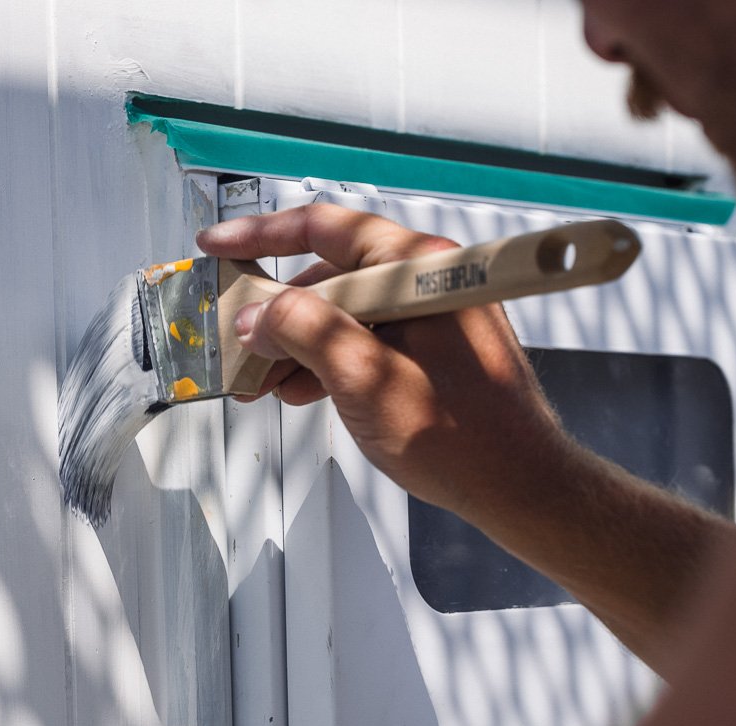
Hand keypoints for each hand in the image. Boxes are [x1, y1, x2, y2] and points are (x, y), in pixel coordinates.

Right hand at [196, 203, 568, 520]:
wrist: (519, 486)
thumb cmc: (461, 437)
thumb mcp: (364, 379)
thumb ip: (304, 333)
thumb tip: (257, 315)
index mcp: (417, 268)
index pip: (324, 229)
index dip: (261, 236)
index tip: (216, 245)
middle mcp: (426, 279)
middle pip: (328, 275)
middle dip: (275, 312)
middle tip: (234, 340)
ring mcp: (430, 313)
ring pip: (342, 312)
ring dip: (296, 343)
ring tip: (259, 379)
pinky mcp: (431, 345)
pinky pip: (365, 338)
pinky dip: (327, 360)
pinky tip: (299, 387)